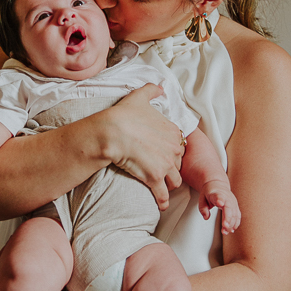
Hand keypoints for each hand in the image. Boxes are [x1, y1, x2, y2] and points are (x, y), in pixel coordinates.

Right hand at [104, 83, 183, 210]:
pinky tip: (159, 205)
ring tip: (162, 187)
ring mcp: (166, 165)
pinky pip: (163, 195)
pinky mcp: (155, 178)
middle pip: (179, 164)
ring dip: (169, 185)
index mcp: (173, 131)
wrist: (111, 132)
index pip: (180, 145)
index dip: (172, 151)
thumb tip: (160, 86)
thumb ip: (152, 90)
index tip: (164, 154)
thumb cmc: (124, 114)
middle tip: (162, 172)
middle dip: (172, 168)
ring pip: (175, 181)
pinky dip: (162, 201)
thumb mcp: (140, 97)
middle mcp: (174, 149)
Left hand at [199, 180, 240, 235]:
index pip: (219, 196)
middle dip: (228, 218)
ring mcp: (233, 202)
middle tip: (224, 227)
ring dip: (231, 224)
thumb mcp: (202, 198)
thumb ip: (203, 208)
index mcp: (217, 194)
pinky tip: (231, 230)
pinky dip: (235, 223)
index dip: (220, 200)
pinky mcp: (236, 207)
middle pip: (229, 208)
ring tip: (225, 232)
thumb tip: (206, 217)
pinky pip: (237, 216)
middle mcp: (227, 198)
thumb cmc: (209, 193)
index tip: (220, 203)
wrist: (218, 185)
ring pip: (235, 214)